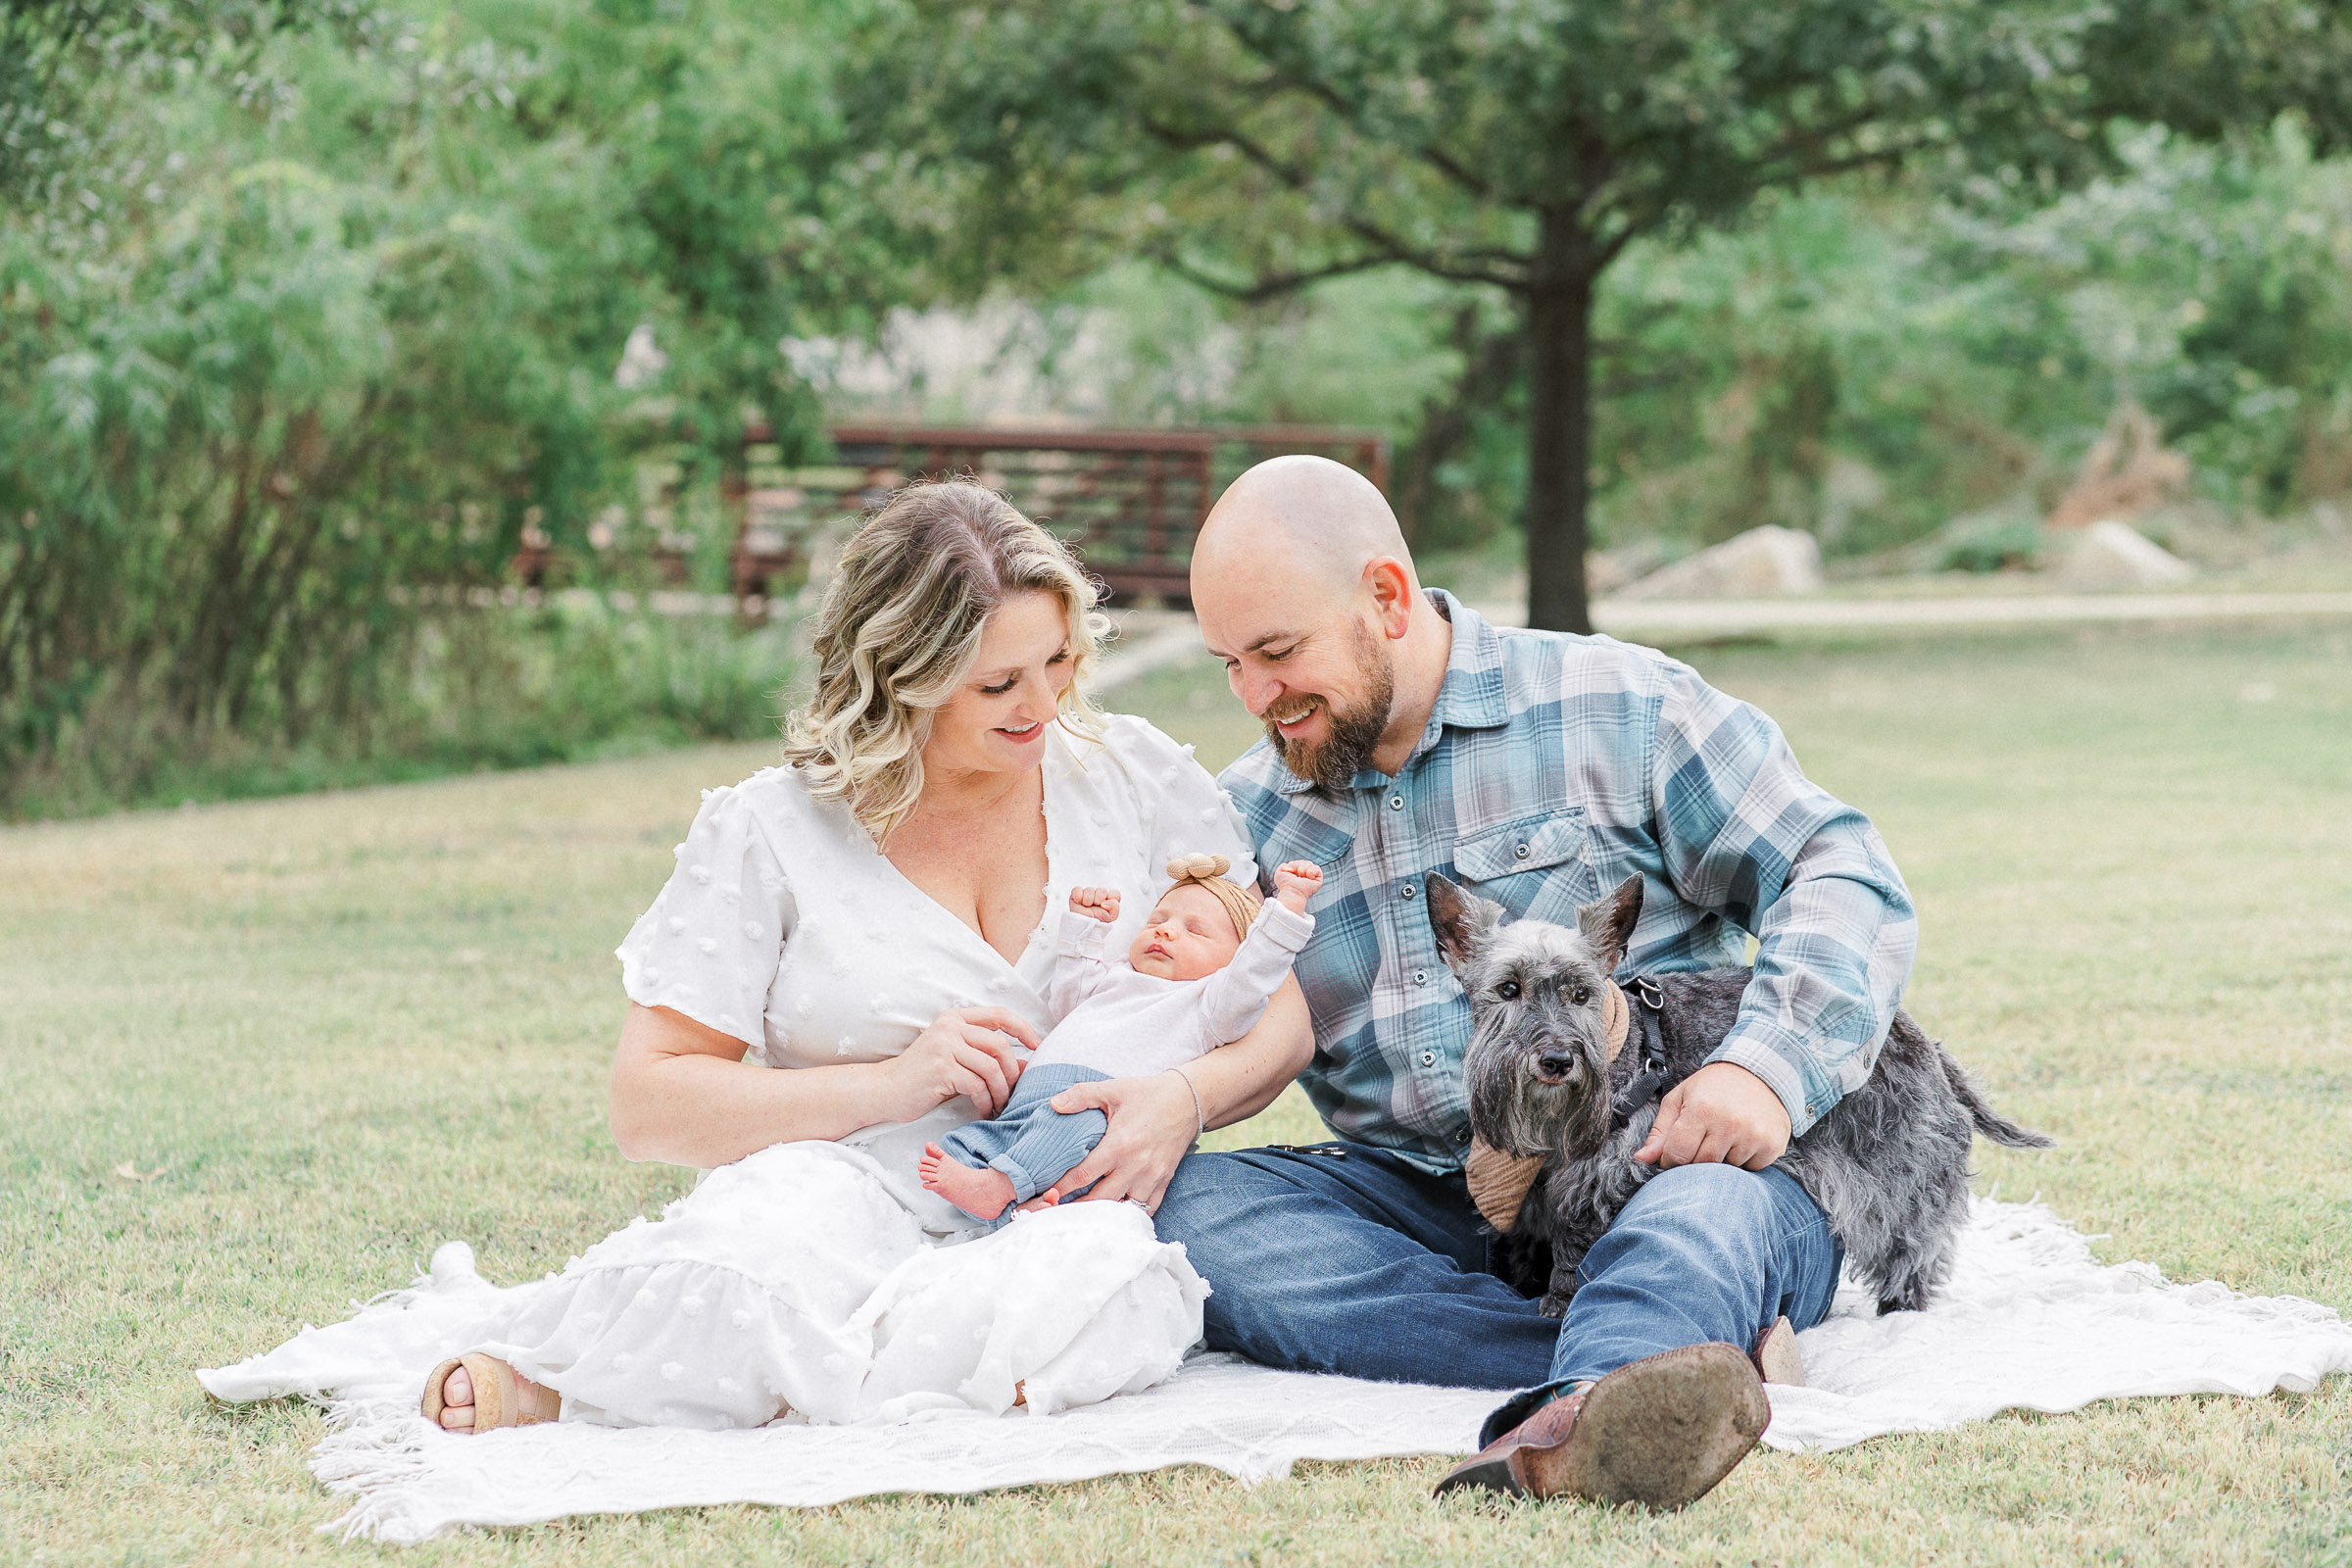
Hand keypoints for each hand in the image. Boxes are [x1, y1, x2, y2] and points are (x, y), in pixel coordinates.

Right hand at [883, 1007, 1039, 1120]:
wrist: (885, 1090)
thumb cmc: (923, 1076)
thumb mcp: (956, 1058)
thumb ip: (987, 1056)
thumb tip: (1029, 1065)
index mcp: (955, 1018)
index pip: (999, 1014)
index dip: (1023, 1028)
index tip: (1037, 1045)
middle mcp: (950, 1027)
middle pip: (1000, 1045)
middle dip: (1013, 1071)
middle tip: (1014, 1091)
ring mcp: (945, 1046)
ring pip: (991, 1067)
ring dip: (1001, 1091)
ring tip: (1000, 1105)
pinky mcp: (941, 1069)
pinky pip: (978, 1086)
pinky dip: (986, 1101)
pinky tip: (984, 1110)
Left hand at [1035, 1072, 1198, 1212]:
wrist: (1188, 1101)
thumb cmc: (1147, 1094)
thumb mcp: (1113, 1089)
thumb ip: (1081, 1095)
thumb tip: (1053, 1104)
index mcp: (1119, 1144)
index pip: (1083, 1175)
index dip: (1061, 1188)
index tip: (1045, 1194)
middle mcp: (1135, 1166)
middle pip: (1100, 1200)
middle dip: (1076, 1208)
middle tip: (1057, 1212)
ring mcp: (1151, 1177)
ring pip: (1122, 1209)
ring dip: (1102, 1214)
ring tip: (1082, 1218)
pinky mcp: (1163, 1182)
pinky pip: (1145, 1209)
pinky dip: (1128, 1216)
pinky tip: (1113, 1217)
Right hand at [1068, 885, 1121, 922]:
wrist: (1083, 928)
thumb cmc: (1096, 922)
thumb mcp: (1110, 917)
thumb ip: (1114, 908)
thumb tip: (1105, 901)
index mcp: (1108, 901)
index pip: (1115, 893)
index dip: (1112, 897)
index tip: (1105, 905)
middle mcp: (1098, 896)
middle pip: (1102, 890)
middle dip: (1099, 899)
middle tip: (1095, 906)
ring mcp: (1087, 895)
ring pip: (1089, 889)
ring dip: (1088, 900)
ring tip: (1086, 906)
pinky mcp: (1076, 895)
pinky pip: (1077, 889)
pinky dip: (1078, 896)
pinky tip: (1079, 902)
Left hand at [1272, 860, 1321, 914]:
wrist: (1291, 892)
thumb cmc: (1285, 885)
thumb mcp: (1279, 872)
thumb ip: (1283, 865)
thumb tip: (1292, 868)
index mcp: (1298, 874)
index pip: (1298, 862)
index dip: (1294, 865)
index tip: (1290, 873)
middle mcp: (1306, 875)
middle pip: (1304, 862)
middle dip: (1298, 866)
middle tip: (1296, 876)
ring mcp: (1312, 878)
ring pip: (1310, 864)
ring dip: (1303, 869)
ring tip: (1301, 878)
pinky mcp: (1318, 881)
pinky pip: (1317, 869)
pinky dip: (1311, 872)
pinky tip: (1308, 878)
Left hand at [1634, 1061, 1790, 1171]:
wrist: (1760, 1072)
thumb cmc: (1713, 1087)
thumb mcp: (1680, 1099)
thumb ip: (1660, 1131)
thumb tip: (1641, 1159)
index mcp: (1701, 1110)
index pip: (1678, 1155)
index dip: (1671, 1160)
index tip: (1675, 1154)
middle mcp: (1729, 1123)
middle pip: (1701, 1165)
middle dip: (1695, 1160)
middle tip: (1701, 1142)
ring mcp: (1753, 1135)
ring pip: (1726, 1170)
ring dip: (1721, 1160)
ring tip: (1724, 1136)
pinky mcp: (1772, 1144)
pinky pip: (1750, 1169)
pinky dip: (1744, 1161)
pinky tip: (1743, 1140)